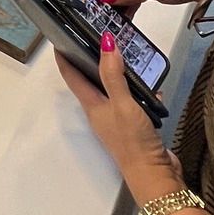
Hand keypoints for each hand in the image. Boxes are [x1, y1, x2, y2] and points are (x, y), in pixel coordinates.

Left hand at [56, 38, 181, 201]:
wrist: (154, 175)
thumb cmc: (133, 141)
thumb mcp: (123, 104)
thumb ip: (114, 75)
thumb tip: (105, 43)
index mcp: (92, 107)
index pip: (73, 77)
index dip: (64, 58)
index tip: (59, 39)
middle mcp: (101, 112)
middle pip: (92, 81)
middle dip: (93, 61)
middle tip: (97, 39)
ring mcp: (117, 120)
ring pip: (114, 90)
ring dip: (118, 74)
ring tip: (126, 56)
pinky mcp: (134, 126)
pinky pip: (134, 101)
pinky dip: (140, 92)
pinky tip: (152, 88)